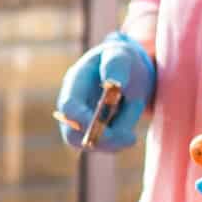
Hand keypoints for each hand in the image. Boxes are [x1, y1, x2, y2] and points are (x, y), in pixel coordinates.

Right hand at [55, 32, 155, 151]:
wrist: (131, 70)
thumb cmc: (124, 59)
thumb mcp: (122, 55)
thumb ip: (115, 66)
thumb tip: (112, 83)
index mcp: (75, 83)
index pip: (68, 107)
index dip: (83, 120)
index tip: (107, 126)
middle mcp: (74, 105)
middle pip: (72, 135)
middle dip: (101, 139)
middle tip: (130, 138)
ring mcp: (82, 121)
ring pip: (90, 144)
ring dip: (114, 141)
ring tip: (133, 126)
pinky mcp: (95, 133)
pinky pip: (103, 146)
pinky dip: (118, 143)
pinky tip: (130, 132)